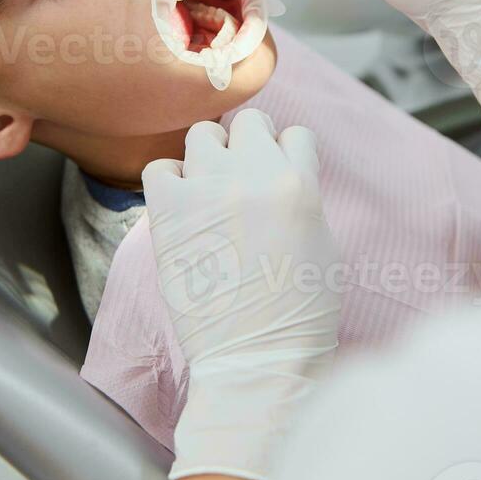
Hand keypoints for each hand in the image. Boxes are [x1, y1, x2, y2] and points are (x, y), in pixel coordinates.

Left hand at [141, 109, 340, 479]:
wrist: (257, 358)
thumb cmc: (299, 314)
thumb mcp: (321, 241)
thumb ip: (301, 195)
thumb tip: (280, 173)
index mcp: (300, 183)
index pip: (294, 133)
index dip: (286, 154)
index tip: (278, 177)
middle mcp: (254, 174)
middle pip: (249, 121)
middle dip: (248, 144)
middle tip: (243, 176)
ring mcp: (208, 189)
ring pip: (203, 133)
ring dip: (208, 156)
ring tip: (210, 190)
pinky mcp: (169, 211)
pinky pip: (159, 167)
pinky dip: (169, 181)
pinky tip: (181, 207)